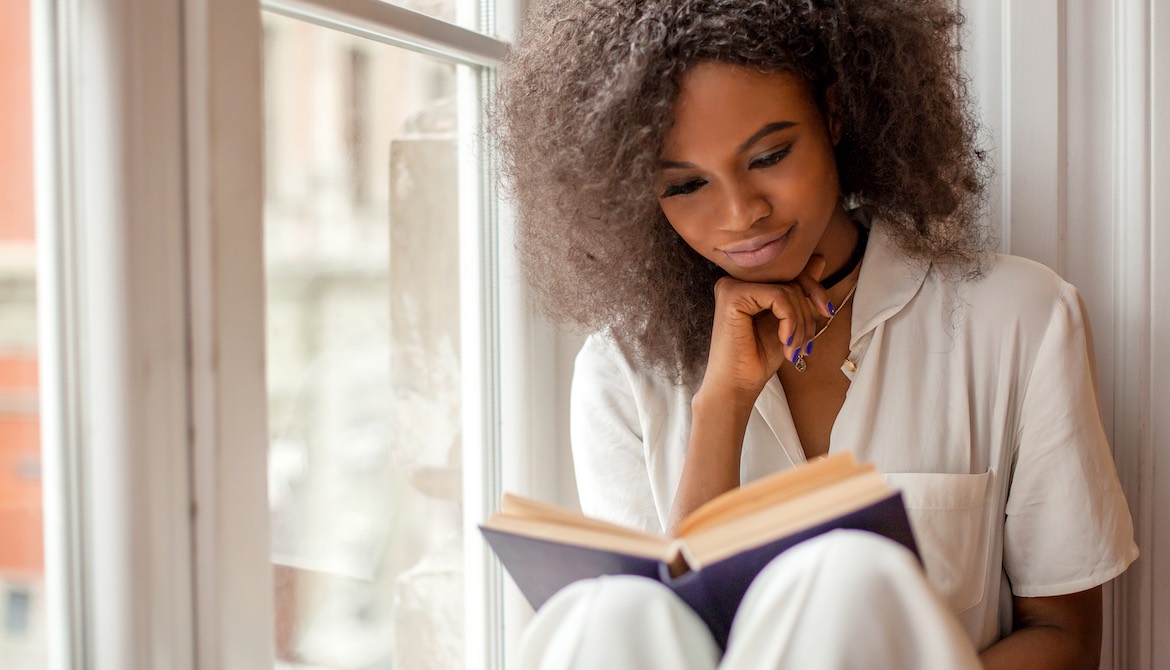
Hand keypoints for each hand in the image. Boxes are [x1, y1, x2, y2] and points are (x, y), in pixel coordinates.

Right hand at [701, 256, 832, 402]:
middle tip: (806, 345)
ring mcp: (732, 286)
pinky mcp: (732, 295)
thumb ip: (798, 292)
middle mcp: (736, 281)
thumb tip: (819, 259)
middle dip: (808, 315)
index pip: (790, 274)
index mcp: (747, 286)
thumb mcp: (787, 322)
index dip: (815, 290)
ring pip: (787, 290)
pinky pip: (778, 297)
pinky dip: (790, 321)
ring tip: (795, 349)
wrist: (736, 386)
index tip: (827, 313)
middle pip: (791, 280)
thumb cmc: (757, 359)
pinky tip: (785, 341)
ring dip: (801, 324)